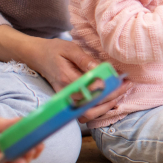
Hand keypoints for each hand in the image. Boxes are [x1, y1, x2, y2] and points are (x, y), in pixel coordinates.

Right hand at [0, 28, 132, 123]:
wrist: (36, 56)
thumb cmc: (54, 50)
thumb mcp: (70, 48)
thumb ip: (85, 59)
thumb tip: (100, 69)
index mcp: (67, 78)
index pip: (92, 89)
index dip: (110, 87)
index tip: (124, 80)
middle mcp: (66, 93)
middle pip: (91, 105)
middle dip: (112, 98)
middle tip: (126, 86)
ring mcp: (66, 100)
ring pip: (87, 114)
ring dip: (106, 107)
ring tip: (120, 94)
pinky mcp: (67, 102)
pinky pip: (83, 112)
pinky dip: (97, 110)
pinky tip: (110, 100)